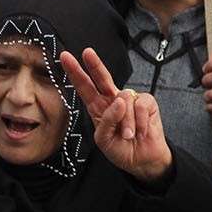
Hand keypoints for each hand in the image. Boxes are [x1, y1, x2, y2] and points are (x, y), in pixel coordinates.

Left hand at [60, 47, 174, 184]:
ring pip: (123, 100)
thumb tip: (120, 100)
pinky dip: (139, 121)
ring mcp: (130, 100)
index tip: (65, 57)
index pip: (85, 87)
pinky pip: (140, 105)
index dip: (75, 73)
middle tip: (87, 52)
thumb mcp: (104, 139)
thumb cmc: (120, 149)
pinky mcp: (147, 102)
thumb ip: (106, 121)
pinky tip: (141, 130)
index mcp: (98, 108)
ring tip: (129, 136)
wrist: (142, 159)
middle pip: (103, 78)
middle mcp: (113, 100)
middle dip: (95, 64)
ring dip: (126, 123)